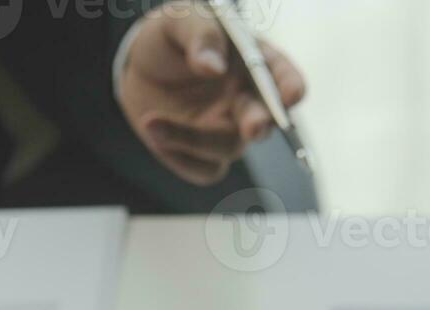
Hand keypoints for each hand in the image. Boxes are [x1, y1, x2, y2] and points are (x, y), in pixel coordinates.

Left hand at [118, 1, 306, 185]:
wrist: (139, 69)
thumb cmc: (171, 39)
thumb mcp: (181, 20)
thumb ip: (201, 35)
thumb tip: (213, 67)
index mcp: (254, 63)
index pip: (283, 78)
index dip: (290, 87)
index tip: (290, 95)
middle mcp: (249, 101)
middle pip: (265, 121)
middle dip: (260, 124)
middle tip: (252, 127)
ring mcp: (230, 132)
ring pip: (227, 148)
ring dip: (191, 139)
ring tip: (150, 121)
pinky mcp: (206, 156)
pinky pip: (204, 170)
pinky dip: (178, 154)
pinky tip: (153, 130)